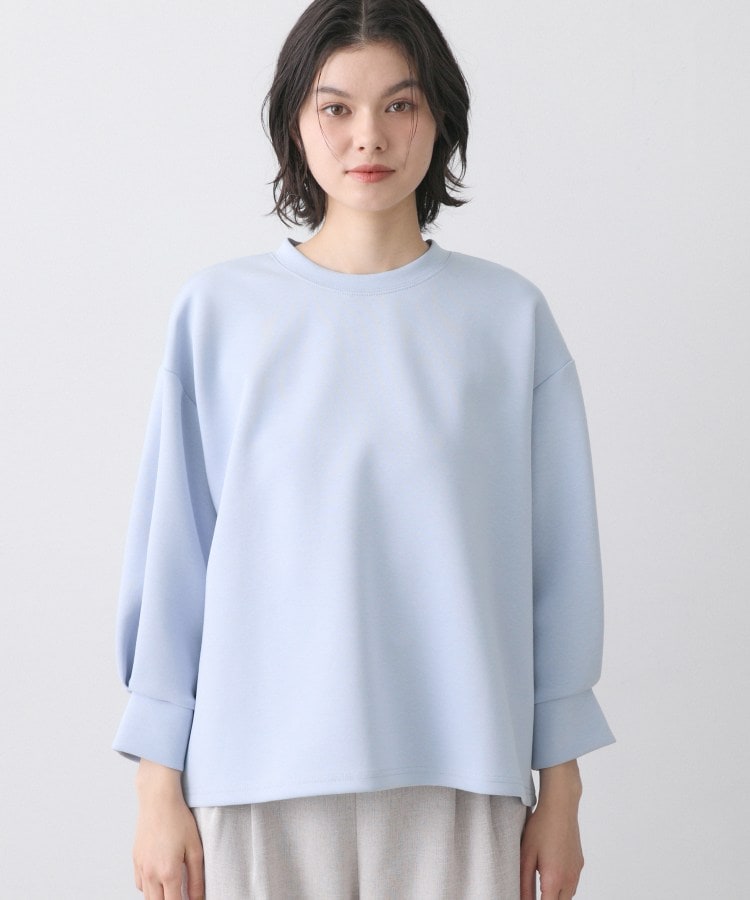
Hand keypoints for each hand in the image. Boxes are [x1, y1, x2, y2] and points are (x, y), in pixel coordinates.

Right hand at [133, 759, 204, 899]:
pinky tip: (160, 879)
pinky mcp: (135, 860)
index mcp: (168, 872)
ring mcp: (141, 867)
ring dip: (159, 897)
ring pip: (147, 897)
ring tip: (173, 888)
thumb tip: (198, 899)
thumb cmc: (179, 820)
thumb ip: (196, 879)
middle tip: (181, 894)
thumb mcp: (195, 849)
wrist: (158, 800)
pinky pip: (140, 884)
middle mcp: (151, 874)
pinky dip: (149, 888)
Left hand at [520, 761, 583, 898]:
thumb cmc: (541, 827)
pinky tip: (551, 873)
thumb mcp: (526, 855)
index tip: (528, 899)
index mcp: (555, 880)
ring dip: (556, 896)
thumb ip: (524, 883)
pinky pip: (572, 884)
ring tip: (540, 886)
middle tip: (534, 892)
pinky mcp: (579, 864)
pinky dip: (563, 886)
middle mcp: (570, 879)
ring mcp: (576, 871)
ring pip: (568, 896)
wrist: (560, 806)